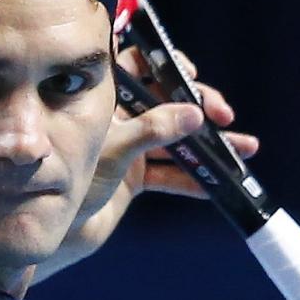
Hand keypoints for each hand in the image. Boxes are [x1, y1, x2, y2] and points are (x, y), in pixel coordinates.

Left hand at [39, 49, 257, 280]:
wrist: (55, 234)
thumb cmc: (68, 182)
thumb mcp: (112, 150)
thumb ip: (151, 130)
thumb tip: (194, 113)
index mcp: (104, 99)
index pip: (138, 66)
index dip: (167, 66)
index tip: (193, 75)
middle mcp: (119, 118)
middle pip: (167, 100)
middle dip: (200, 106)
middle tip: (222, 116)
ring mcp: (129, 148)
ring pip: (176, 138)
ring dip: (210, 144)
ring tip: (244, 149)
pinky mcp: (136, 177)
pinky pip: (172, 173)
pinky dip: (194, 178)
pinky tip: (218, 185)